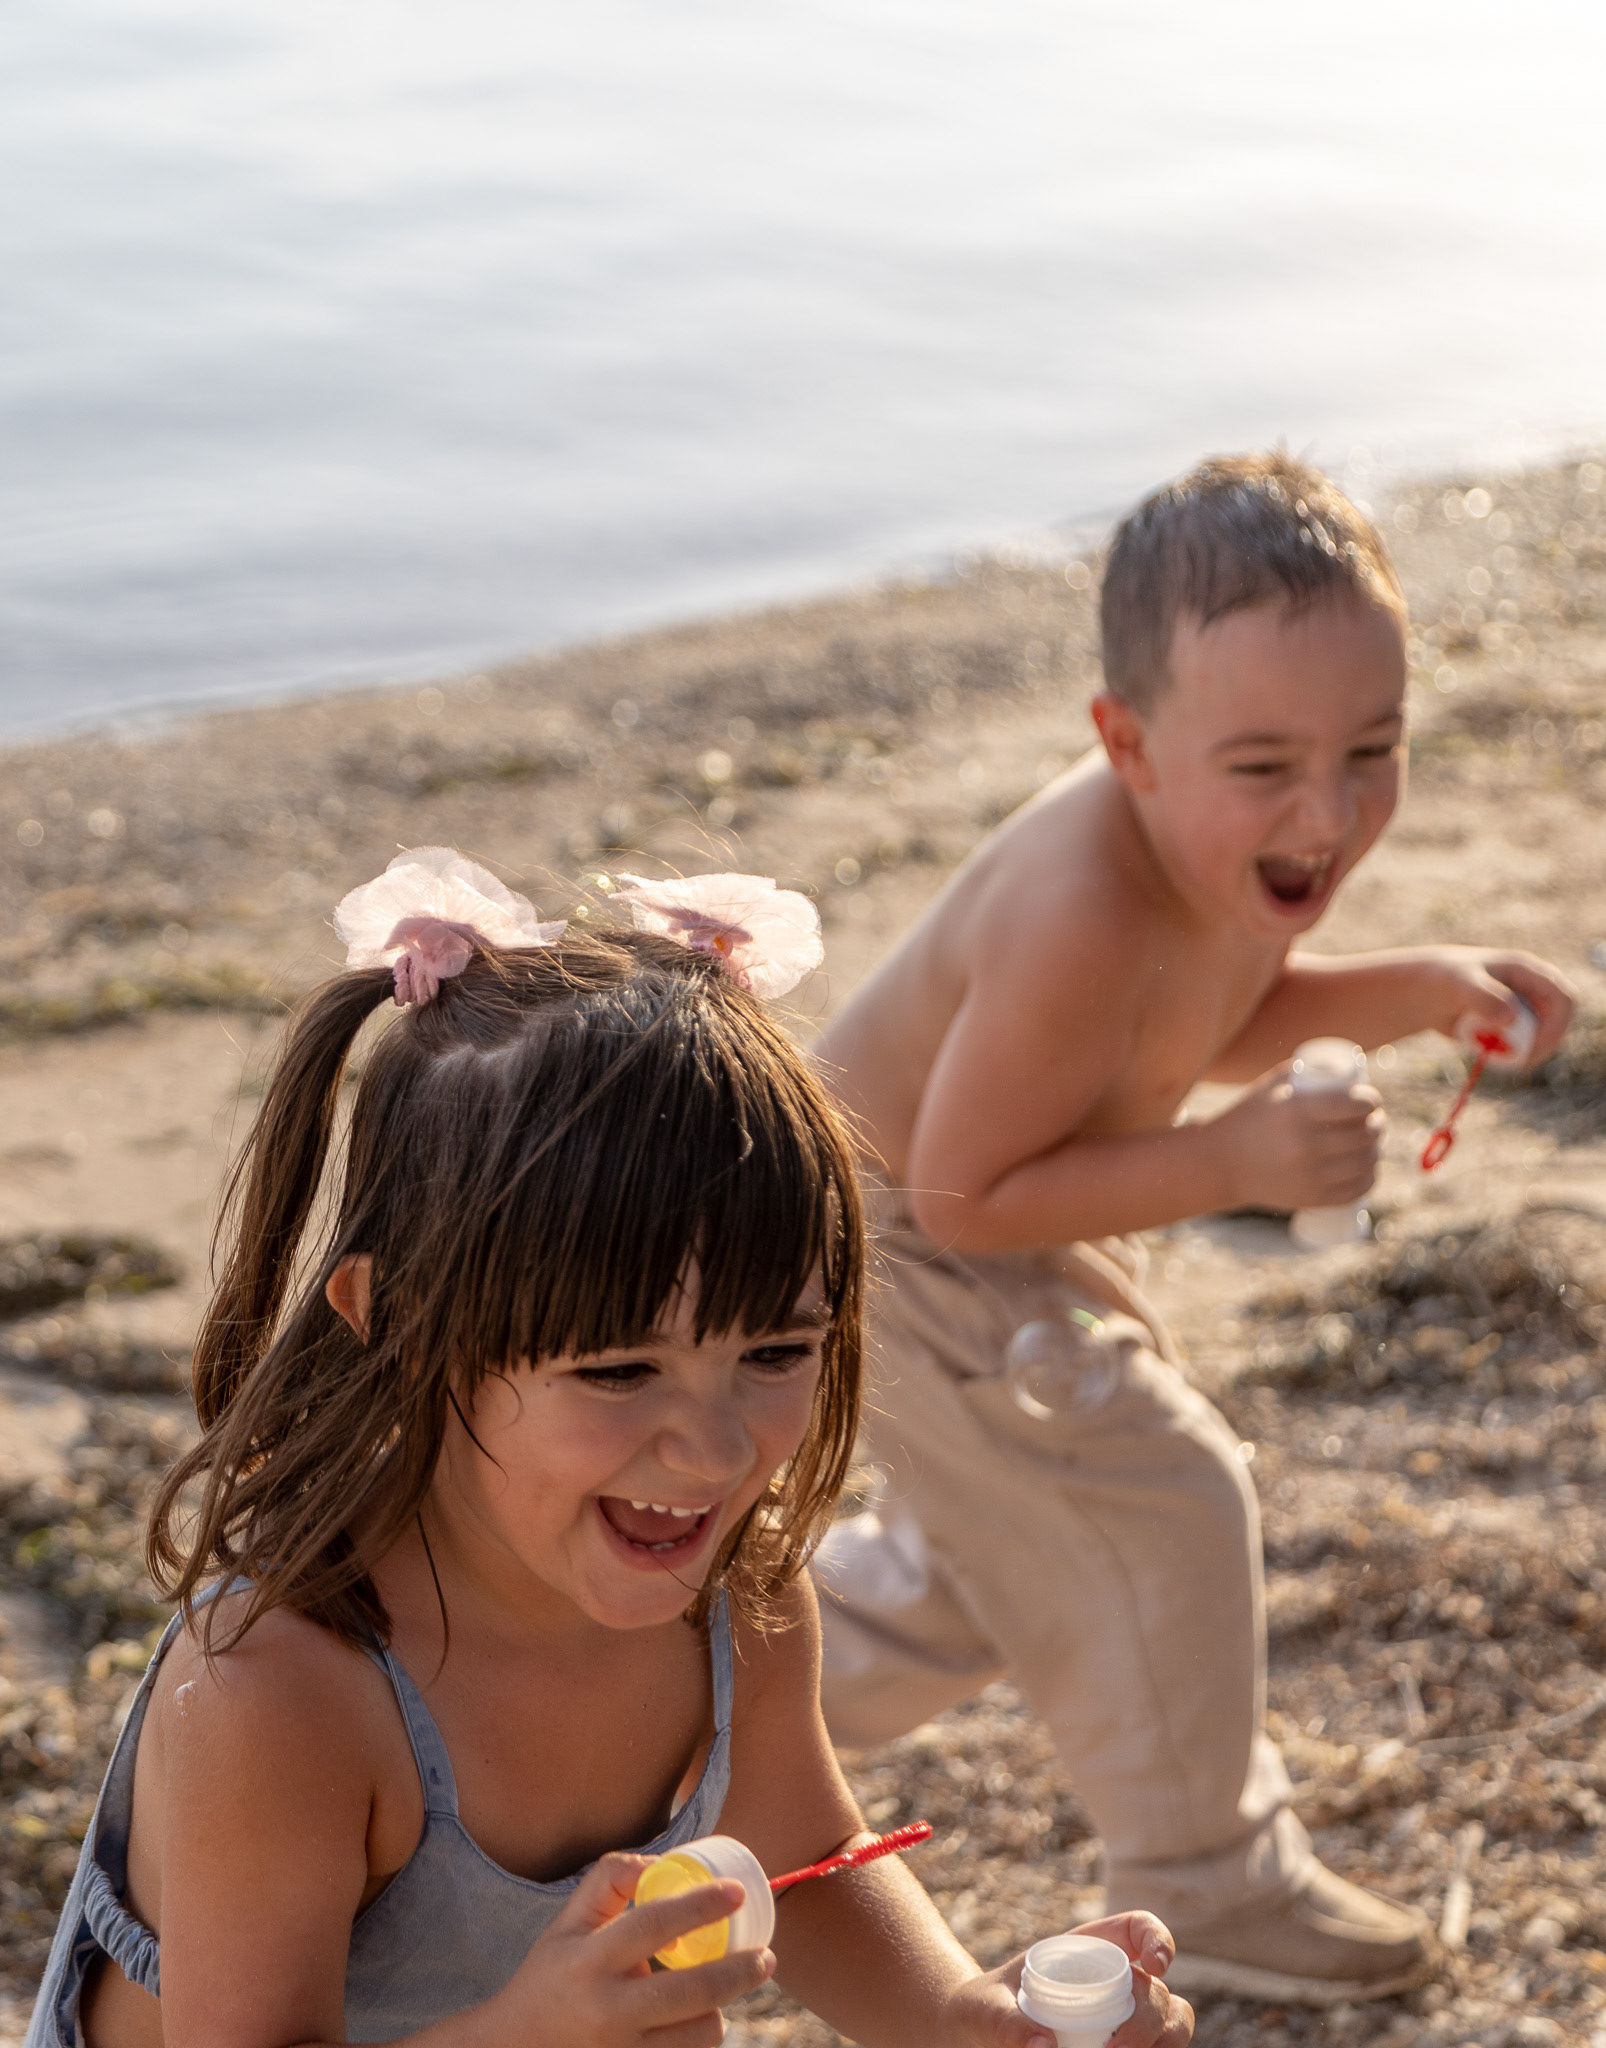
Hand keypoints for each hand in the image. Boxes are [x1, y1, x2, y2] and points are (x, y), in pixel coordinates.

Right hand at [485, 1852, 773, 2047]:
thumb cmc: (551, 1978)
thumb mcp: (567, 1925)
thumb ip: (607, 1882)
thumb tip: (657, 1861)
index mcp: (589, 1962)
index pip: (653, 1925)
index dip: (700, 1905)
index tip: (736, 1892)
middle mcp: (606, 2012)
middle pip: (688, 1993)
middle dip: (738, 1972)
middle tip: (766, 1957)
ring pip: (696, 2036)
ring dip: (718, 2013)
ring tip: (722, 1996)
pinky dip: (697, 2041)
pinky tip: (695, 2025)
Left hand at [940, 1913, 1191, 2047]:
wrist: (978, 2035)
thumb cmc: (986, 2009)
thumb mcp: (986, 2008)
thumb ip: (1006, 2022)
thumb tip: (1044, 2046)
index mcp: (1089, 1950)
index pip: (1139, 1929)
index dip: (1158, 1940)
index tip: (1155, 1968)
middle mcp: (1116, 1983)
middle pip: (1160, 1993)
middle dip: (1150, 2023)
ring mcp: (1123, 2018)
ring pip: (1171, 2027)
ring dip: (1163, 2045)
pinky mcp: (1121, 2045)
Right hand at [1213, 1065, 1384, 1212]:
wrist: (1219, 1164)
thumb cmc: (1248, 1117)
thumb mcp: (1270, 1086)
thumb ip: (1304, 1070)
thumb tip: (1343, 1067)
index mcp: (1296, 1112)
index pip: (1354, 1105)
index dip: (1372, 1101)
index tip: (1371, 1100)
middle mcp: (1305, 1145)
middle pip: (1364, 1134)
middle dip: (1379, 1124)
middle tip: (1375, 1120)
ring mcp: (1309, 1175)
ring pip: (1365, 1162)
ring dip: (1377, 1150)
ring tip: (1373, 1143)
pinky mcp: (1311, 1198)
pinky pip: (1355, 1189)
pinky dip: (1368, 1178)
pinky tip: (1368, 1169)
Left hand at [1410, 946, 1575, 1065]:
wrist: (1426, 993)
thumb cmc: (1443, 981)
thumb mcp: (1460, 986)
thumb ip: (1484, 998)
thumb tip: (1511, 1018)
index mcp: (1528, 972)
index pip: (1564, 999)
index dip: (1558, 1024)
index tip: (1536, 1045)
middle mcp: (1532, 991)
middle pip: (1558, 1023)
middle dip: (1543, 1044)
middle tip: (1519, 1062)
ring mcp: (1525, 1010)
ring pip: (1540, 1039)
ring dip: (1522, 1052)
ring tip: (1488, 1051)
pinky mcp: (1513, 1028)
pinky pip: (1522, 1048)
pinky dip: (1508, 1056)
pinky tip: (1482, 1050)